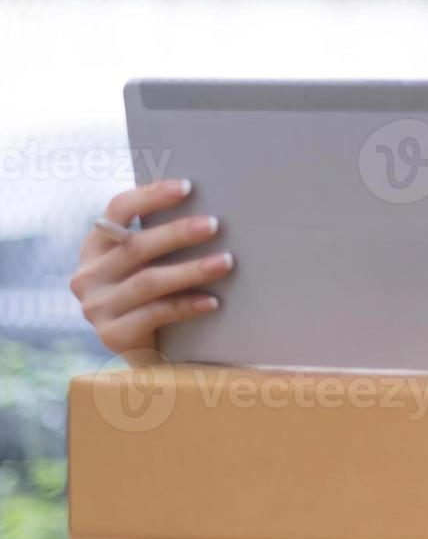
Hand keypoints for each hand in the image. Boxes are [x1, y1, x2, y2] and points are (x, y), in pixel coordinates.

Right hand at [69, 179, 232, 364]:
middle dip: (178, 233)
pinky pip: (155, 314)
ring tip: (226, 262)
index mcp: (97, 246)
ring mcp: (96, 306)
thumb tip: (209, 211)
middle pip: (136, 246)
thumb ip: (163, 241)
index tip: (187, 187)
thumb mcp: (152, 264)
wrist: (148, 351)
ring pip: (148, 281)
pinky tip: (212, 301)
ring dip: (190, 270)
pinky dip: (187, 305)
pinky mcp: (111, 335)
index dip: (151, 196)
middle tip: (214, 225)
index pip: (118, 209)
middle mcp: (89, 274)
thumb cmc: (158, 295)